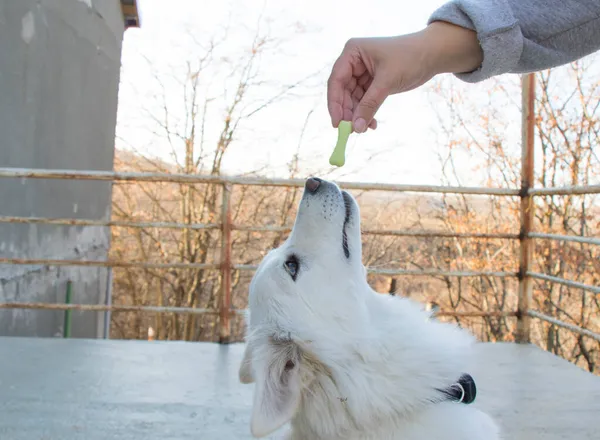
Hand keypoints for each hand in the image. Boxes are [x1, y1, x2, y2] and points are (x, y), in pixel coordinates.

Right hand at [327, 22, 482, 132]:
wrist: (433, 54)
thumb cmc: (410, 58)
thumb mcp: (387, 82)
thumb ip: (369, 105)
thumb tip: (356, 128)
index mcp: (352, 52)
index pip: (336, 81)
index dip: (334, 104)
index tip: (337, 124)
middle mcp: (353, 61)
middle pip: (342, 92)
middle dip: (347, 112)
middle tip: (350, 131)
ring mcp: (362, 72)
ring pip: (352, 99)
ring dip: (357, 115)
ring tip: (365, 128)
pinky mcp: (372, 82)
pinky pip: (364, 101)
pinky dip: (366, 113)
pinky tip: (373, 124)